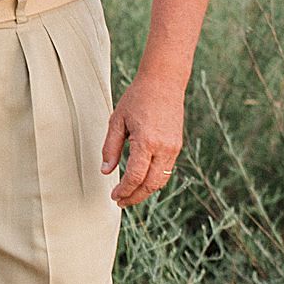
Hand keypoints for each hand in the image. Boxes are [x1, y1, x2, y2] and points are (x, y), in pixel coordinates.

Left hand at [100, 74, 183, 206]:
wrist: (164, 82)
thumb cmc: (138, 97)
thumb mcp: (117, 121)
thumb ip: (110, 147)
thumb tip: (106, 170)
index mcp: (146, 142)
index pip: (135, 177)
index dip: (124, 191)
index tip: (114, 196)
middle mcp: (163, 148)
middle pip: (150, 185)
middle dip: (135, 197)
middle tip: (121, 201)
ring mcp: (173, 148)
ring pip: (160, 180)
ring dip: (145, 190)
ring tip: (129, 194)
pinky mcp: (177, 146)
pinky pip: (166, 170)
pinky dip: (154, 179)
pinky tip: (141, 179)